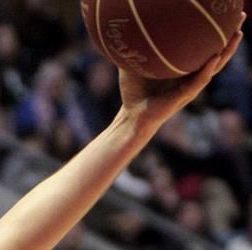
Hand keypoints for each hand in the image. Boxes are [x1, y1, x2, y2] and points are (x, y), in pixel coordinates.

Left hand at [119, 20, 243, 125]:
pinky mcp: (185, 95)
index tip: (224, 15)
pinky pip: (199, 80)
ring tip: (237, 34)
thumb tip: (128, 29)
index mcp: (185, 69)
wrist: (132, 116)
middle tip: (240, 17)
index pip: (204, 48)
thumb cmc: (134, 92)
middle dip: (230, 36)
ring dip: (227, 51)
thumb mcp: (135, 66)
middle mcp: (192, 76)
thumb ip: (135, 49)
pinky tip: (214, 56)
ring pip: (216, 66)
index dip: (216, 33)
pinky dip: (207, 68)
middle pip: (218, 53)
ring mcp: (191, 86)